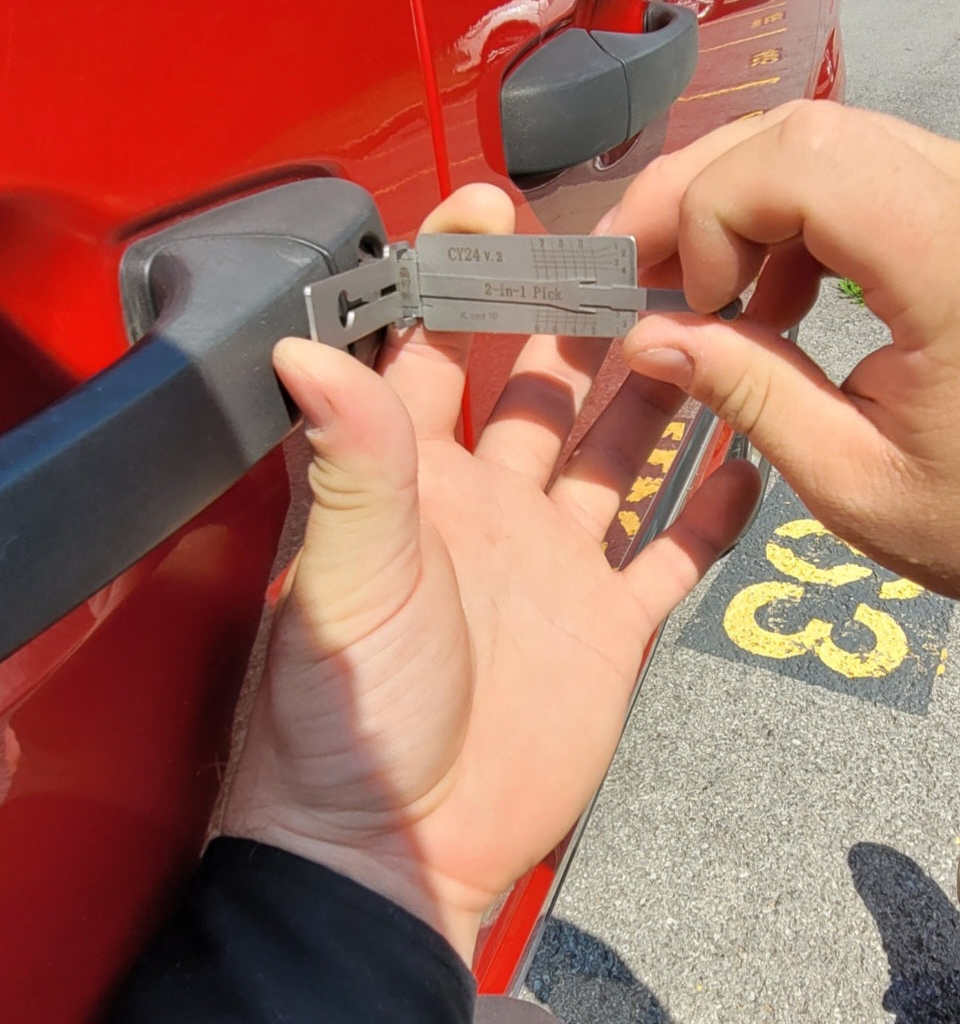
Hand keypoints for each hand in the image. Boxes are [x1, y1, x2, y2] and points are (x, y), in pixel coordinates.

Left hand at [222, 185, 758, 960]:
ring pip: (621, 454)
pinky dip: (710, 513)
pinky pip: (671, 554)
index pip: (433, 347)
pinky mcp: (606, 625)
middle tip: (638, 252)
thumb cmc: (348, 716)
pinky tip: (748, 462)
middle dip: (584, 319)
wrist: (397, 845)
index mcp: (415, 480)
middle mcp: (488, 505)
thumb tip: (302, 343)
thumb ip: (346, 459)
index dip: (457, 274)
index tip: (490, 205)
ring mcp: (553, 562)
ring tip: (711, 328)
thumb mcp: (346, 577)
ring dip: (660, 396)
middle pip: (548, 386)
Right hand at [605, 100, 959, 595]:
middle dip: (696, 194)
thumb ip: (749, 395)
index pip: (807, 164)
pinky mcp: (954, 211)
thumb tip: (641, 337)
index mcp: (953, 270)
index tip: (691, 304)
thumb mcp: (854, 479)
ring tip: (695, 289)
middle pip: (803, 134)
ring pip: (821, 142)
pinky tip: (763, 294)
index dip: (715, 211)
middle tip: (635, 268)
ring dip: (733, 205)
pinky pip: (851, 175)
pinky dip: (781, 221)